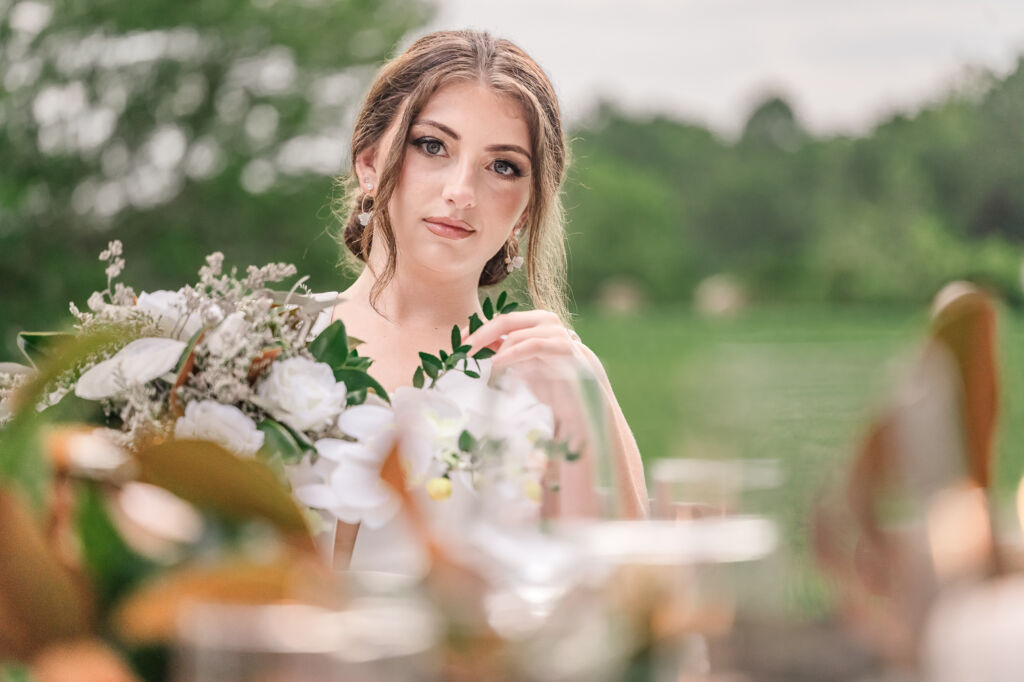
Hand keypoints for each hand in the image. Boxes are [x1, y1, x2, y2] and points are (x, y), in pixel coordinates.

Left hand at [462, 310, 584, 371]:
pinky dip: (511, 354)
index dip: (476, 329)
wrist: (582, 398)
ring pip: (516, 334)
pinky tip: (496, 365)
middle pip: (504, 321)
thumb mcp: (519, 363)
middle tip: (460, 352)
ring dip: (494, 351)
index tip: (457, 343)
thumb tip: (474, 341)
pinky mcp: (563, 347)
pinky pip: (531, 346)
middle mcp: (545, 320)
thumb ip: (502, 348)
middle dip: (479, 336)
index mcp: (534, 320)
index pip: (499, 319)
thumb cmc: (550, 380)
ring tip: (478, 366)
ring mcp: (556, 332)